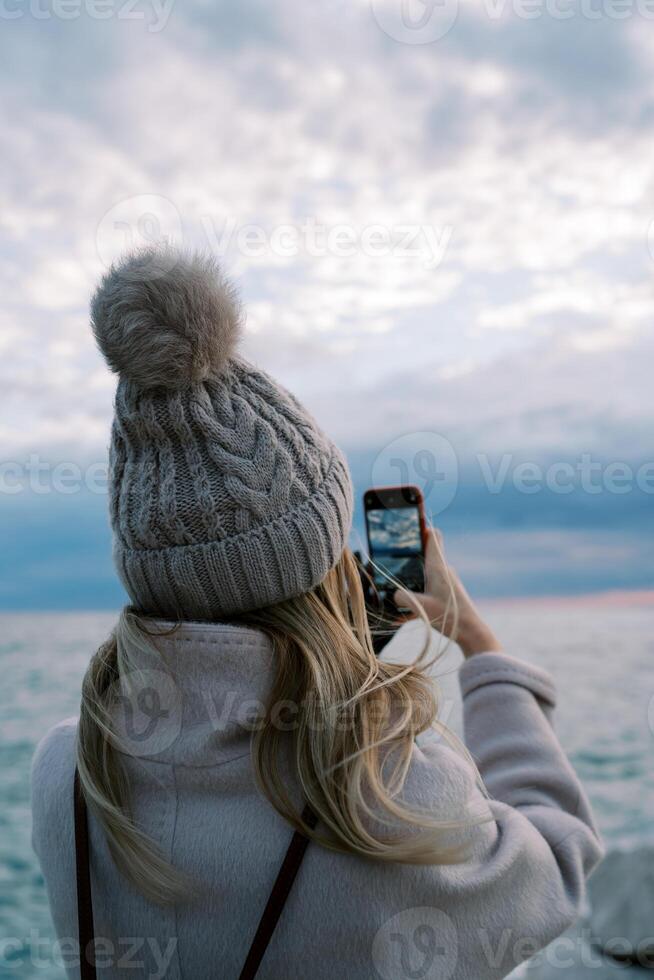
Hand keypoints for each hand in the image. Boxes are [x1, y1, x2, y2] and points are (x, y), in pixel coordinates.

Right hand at [394, 529, 501, 657]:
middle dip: (407, 558)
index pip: (433, 537)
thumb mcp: (419, 606)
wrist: (472, 634)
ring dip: (411, 582)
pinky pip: (427, 592)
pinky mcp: (446, 596)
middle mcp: (442, 571)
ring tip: (394, 592)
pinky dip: (416, 599)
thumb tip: (393, 595)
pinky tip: (403, 617)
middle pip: (424, 555)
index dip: (421, 528)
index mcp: (437, 567)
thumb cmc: (449, 617)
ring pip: (424, 576)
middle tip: (391, 560)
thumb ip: (401, 597)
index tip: (409, 523)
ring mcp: (445, 584)